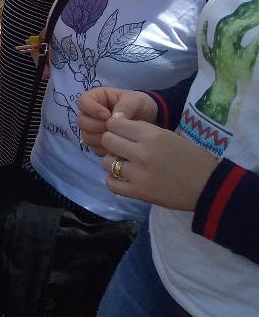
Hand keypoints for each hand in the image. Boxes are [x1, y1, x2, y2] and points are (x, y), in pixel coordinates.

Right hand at [76, 87, 156, 155]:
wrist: (150, 120)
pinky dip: (104, 149)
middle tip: (112, 129)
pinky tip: (117, 147)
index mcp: (97, 98)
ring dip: (100, 139)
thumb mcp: (136, 100)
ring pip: (86, 136)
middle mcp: (91, 114)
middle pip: (81, 121)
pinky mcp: (98, 142)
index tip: (107, 115)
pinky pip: (94, 148)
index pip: (82, 102)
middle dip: (96, 126)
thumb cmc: (140, 105)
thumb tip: (114, 118)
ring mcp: (93, 129)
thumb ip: (126, 106)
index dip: (91, 109)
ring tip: (117, 137)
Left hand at [100, 118, 217, 210]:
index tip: (119, 132)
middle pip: (107, 140)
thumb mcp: (168, 136)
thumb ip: (143, 131)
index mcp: (152, 135)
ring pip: (106, 162)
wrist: (210, 186)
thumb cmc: (191, 158)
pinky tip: (121, 179)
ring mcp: (139, 174)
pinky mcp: (139, 193)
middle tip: (120, 149)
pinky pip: (111, 184)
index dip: (114, 127)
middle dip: (111, 143)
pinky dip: (113, 181)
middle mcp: (142, 152)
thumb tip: (116, 126)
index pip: (115, 124)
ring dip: (112, 162)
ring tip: (123, 165)